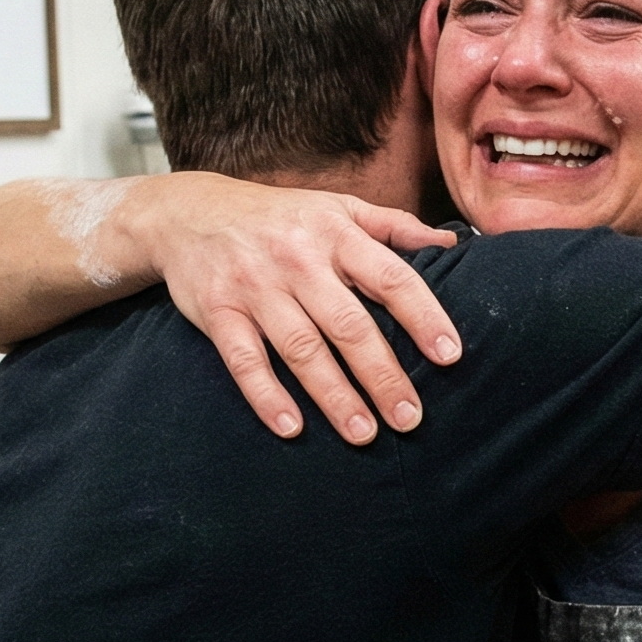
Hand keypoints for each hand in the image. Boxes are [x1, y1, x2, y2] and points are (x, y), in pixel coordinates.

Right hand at [137, 173, 461, 443]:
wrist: (189, 213)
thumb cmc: (279, 217)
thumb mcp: (338, 207)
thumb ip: (394, 226)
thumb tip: (452, 244)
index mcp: (336, 234)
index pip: (390, 277)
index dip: (423, 317)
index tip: (449, 355)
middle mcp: (298, 260)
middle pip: (349, 324)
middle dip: (382, 375)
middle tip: (410, 418)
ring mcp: (255, 288)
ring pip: (302, 349)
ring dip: (335, 396)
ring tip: (364, 435)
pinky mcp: (218, 312)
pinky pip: (245, 361)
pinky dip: (267, 396)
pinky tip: (293, 428)